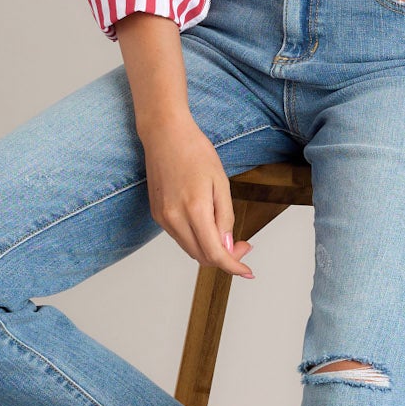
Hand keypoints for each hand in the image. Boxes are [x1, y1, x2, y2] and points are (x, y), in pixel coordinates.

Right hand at [138, 116, 255, 278]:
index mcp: (194, 209)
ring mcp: (163, 218)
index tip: (247, 271)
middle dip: (225, 257)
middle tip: (242, 244)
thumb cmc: (195, 151)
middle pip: (202, 257)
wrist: (164, 134)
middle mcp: (174, 218)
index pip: (215, 253)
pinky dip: (196, 239)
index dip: (233, 266)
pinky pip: (180, 237)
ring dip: (210, 249)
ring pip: (190, 249)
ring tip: (227, 234)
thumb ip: (225, 217)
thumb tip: (226, 245)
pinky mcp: (157, 214)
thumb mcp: (220, 182)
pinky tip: (207, 224)